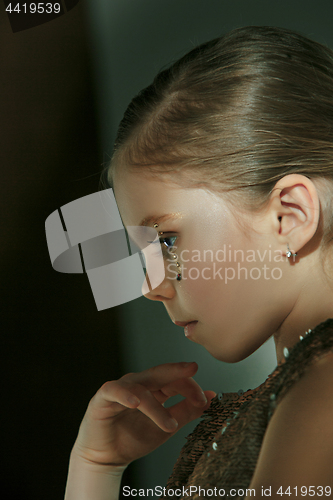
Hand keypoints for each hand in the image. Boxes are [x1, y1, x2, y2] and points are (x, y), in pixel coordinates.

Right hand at [71, 362, 214, 467]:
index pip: (175, 380)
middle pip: (159, 373)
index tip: (204, 400)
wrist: (106, 458)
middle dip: (177, 371)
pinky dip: (126, 395)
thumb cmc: (134, 439)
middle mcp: (139, 384)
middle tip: (192, 368)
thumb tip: (211, 396)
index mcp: (154, 388)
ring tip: (170, 425)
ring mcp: (121, 388)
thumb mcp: (166, 427)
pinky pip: (115, 391)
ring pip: (141, 388)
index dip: (190, 387)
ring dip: (156, 407)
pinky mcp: (104, 397)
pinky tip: (136, 403)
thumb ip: (186, 411)